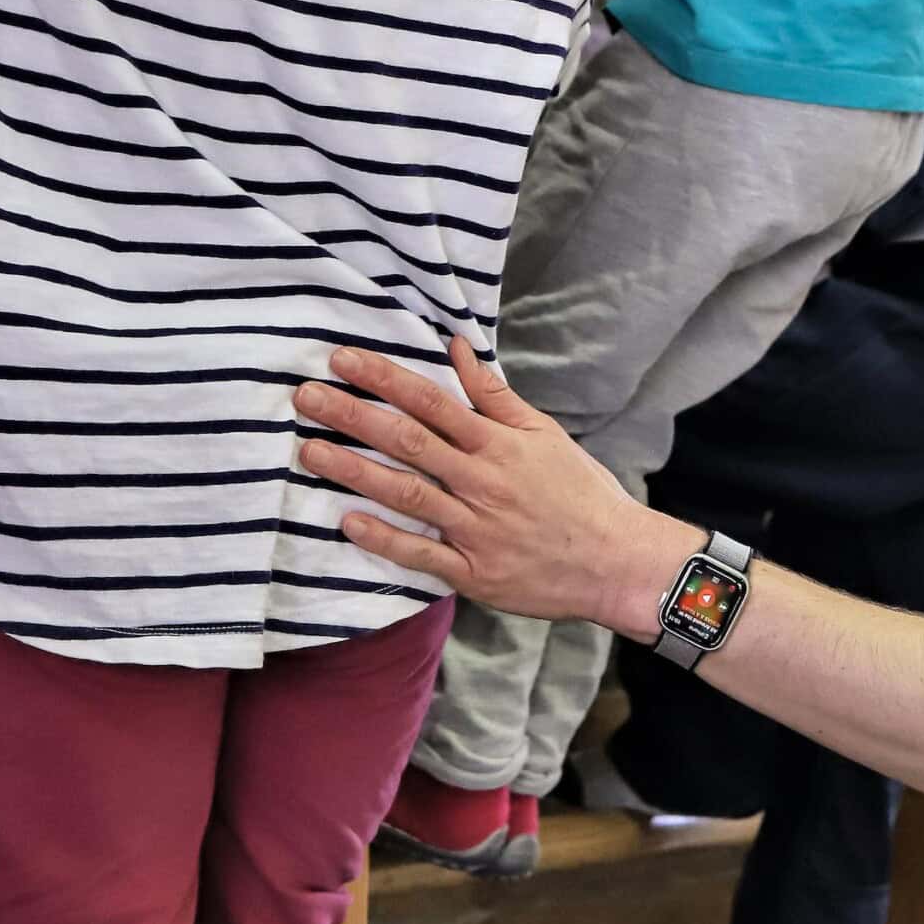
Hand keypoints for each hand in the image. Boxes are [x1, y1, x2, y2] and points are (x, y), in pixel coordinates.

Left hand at [294, 340, 695, 637]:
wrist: (616, 562)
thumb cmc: (580, 492)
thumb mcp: (543, 434)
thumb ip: (494, 395)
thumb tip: (455, 349)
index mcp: (498, 444)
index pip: (431, 401)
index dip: (384, 378)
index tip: (342, 359)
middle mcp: (482, 482)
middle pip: (408, 442)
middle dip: (354, 416)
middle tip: (306, 396)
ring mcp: (476, 530)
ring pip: (407, 494)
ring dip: (355, 471)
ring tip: (311, 451)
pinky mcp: (475, 574)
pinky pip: (421, 556)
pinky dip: (385, 539)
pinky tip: (346, 521)